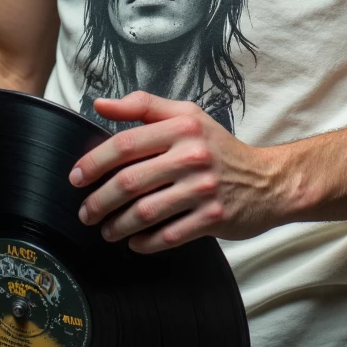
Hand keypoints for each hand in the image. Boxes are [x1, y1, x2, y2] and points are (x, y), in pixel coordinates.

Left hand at [70, 92, 280, 254]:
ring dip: (117, 226)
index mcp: (181, 127)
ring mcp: (203, 189)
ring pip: (145, 212)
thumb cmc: (220, 148)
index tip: (77, 178)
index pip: (125, 144)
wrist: (269, 181)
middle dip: (98, 201)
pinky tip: (135, 242)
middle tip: (86, 212)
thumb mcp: (187, 116)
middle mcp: (192, 156)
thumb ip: (143, 106)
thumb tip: (100, 104)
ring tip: (106, 230)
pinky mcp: (213, 218)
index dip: (94, 163)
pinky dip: (145, 243)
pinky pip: (168, 236)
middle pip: (129, 182)